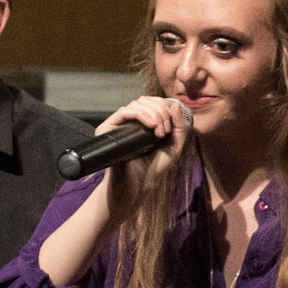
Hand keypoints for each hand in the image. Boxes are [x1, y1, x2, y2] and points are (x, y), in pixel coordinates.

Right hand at [98, 95, 190, 226]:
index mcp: (143, 123)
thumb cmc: (153, 169)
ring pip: (137, 104)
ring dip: (154, 114)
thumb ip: (181, 126)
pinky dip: (141, 115)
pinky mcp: (107, 129)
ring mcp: (118, 125)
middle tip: (165, 131)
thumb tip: (174, 103)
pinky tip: (151, 127)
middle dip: (161, 111)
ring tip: (160, 133)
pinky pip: (125, 111)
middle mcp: (129, 121)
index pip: (153, 102)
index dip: (164, 107)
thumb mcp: (175, 145)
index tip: (170, 127)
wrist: (137, 187)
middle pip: (145, 100)